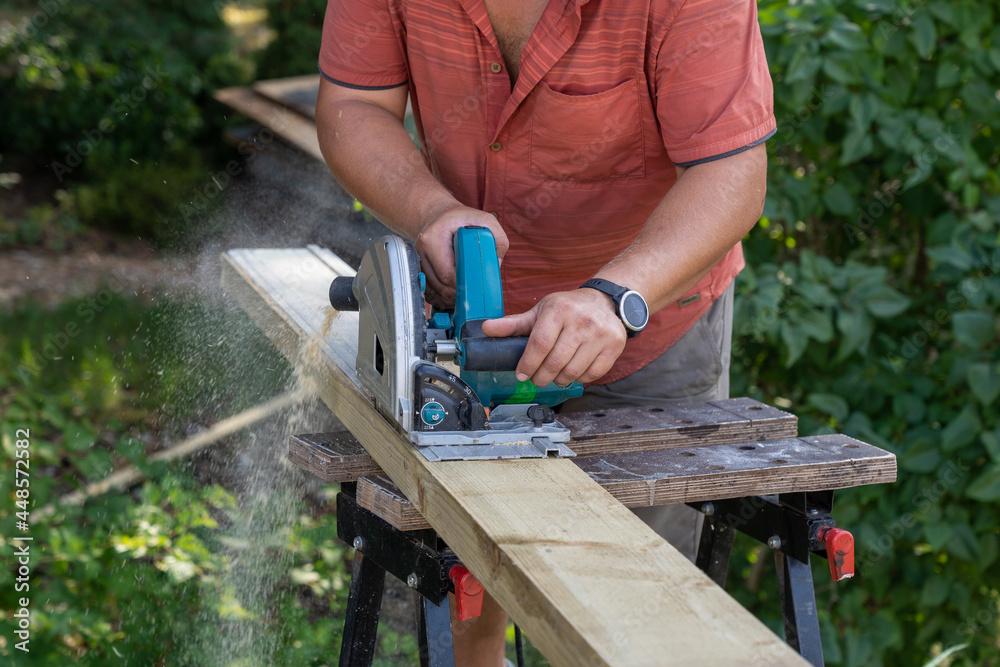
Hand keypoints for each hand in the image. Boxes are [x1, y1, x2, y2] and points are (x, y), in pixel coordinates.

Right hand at [415, 205, 508, 307]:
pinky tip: (453, 295)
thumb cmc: (463, 219)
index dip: (462, 285)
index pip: (446, 273)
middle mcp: (422, 250)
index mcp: (434, 238)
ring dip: (449, 298)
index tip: (475, 287)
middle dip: (458, 293)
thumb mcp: (485, 221)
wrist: (441, 216)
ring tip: (465, 294)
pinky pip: (427, 291)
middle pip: (439, 284)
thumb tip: (496, 266)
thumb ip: (497, 240)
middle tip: (474, 294)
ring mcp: (418, 260)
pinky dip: (440, 297)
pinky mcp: (418, 268)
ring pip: (433, 290)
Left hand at [481, 289, 626, 386]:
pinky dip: (579, 379)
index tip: (521, 374)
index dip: (527, 364)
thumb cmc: (568, 308)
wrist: (606, 302)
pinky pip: (592, 374)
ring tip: (553, 376)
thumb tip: (486, 329)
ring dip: (559, 380)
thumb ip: (514, 324)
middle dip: (541, 377)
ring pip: (573, 372)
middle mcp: (581, 321)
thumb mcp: (540, 311)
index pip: (539, 344)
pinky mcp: (614, 346)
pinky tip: (573, 372)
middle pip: (555, 362)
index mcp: (559, 310)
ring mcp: (600, 334)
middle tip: (536, 378)